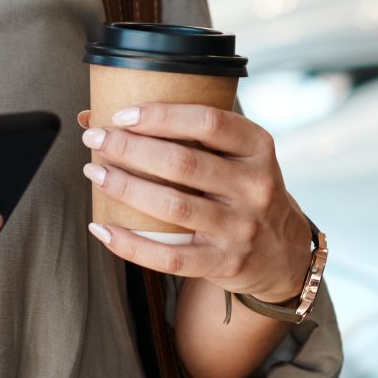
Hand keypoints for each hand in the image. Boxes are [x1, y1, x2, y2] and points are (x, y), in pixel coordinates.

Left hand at [78, 105, 310, 302]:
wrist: (282, 251)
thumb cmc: (241, 189)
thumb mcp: (234, 155)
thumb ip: (183, 133)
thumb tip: (94, 115)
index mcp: (257, 147)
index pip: (208, 122)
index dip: (161, 116)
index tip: (121, 115)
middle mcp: (254, 186)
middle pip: (183, 163)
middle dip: (130, 148)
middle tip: (96, 140)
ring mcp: (241, 228)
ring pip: (173, 206)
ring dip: (125, 187)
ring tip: (95, 173)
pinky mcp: (224, 263)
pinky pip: (169, 257)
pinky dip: (129, 243)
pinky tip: (101, 227)